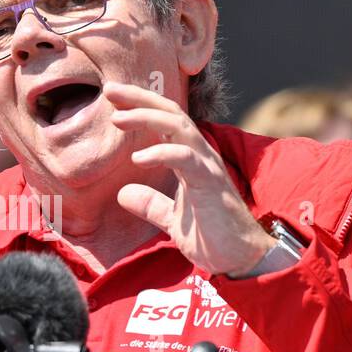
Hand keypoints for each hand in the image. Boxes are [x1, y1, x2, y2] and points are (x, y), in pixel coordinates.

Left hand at [107, 82, 274, 276]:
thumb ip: (151, 204)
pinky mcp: (210, 184)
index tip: (113, 97)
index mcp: (191, 159)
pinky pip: (186, 159)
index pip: (166, 121)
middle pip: (171, 113)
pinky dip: (163, 152)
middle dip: (140, 99)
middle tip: (110, 90)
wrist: (241, 261)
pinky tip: (139, 157)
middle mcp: (201, 156)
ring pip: (179, 128)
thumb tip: (123, 194)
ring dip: (147, 118)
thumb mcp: (172, 220)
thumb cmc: (213, 237)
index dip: (141, 105)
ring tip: (118, 118)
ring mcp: (207, 167)